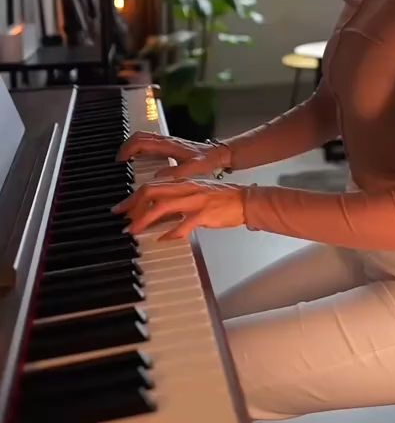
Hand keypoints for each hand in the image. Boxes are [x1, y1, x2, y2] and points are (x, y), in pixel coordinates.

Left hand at [111, 178, 246, 239]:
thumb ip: (175, 202)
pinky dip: (170, 233)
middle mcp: (186, 188)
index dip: (133, 197)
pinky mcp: (204, 214)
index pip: (151, 185)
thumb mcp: (194, 195)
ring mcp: (195, 200)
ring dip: (145, 219)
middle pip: (152, 191)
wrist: (245, 201)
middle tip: (123, 219)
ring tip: (135, 230)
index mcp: (183, 183)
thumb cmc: (221, 200)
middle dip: (133, 206)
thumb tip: (155, 215)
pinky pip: (183, 224)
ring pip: (163, 206)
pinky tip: (163, 239)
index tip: (122, 209)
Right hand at [115, 131, 231, 178]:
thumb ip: (176, 173)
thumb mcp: (192, 169)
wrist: (218, 154)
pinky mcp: (170, 145)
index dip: (127, 150)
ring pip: (144, 138)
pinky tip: (139, 160)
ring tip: (125, 161)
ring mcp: (167, 142)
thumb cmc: (207, 160)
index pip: (141, 141)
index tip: (120, 162)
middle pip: (139, 136)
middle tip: (118, 162)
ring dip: (132, 146)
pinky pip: (149, 142)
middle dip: (125, 146)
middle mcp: (166, 141)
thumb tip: (157, 178)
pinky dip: (140, 148)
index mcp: (168, 145)